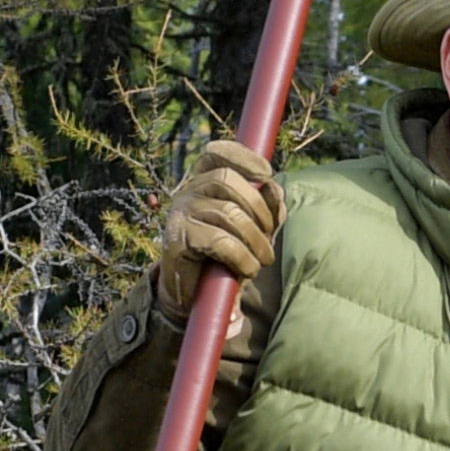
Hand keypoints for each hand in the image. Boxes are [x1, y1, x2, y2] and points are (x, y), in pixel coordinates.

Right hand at [149, 140, 284, 319]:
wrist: (194, 295)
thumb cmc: (226, 257)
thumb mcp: (252, 229)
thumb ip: (266, 207)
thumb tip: (273, 187)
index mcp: (203, 183)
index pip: (216, 154)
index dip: (240, 156)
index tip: (266, 173)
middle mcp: (187, 192)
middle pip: (227, 180)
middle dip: (259, 207)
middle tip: (269, 236)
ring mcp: (179, 214)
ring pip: (228, 212)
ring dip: (256, 240)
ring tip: (262, 259)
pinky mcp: (177, 240)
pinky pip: (220, 241)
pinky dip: (243, 257)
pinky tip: (248, 269)